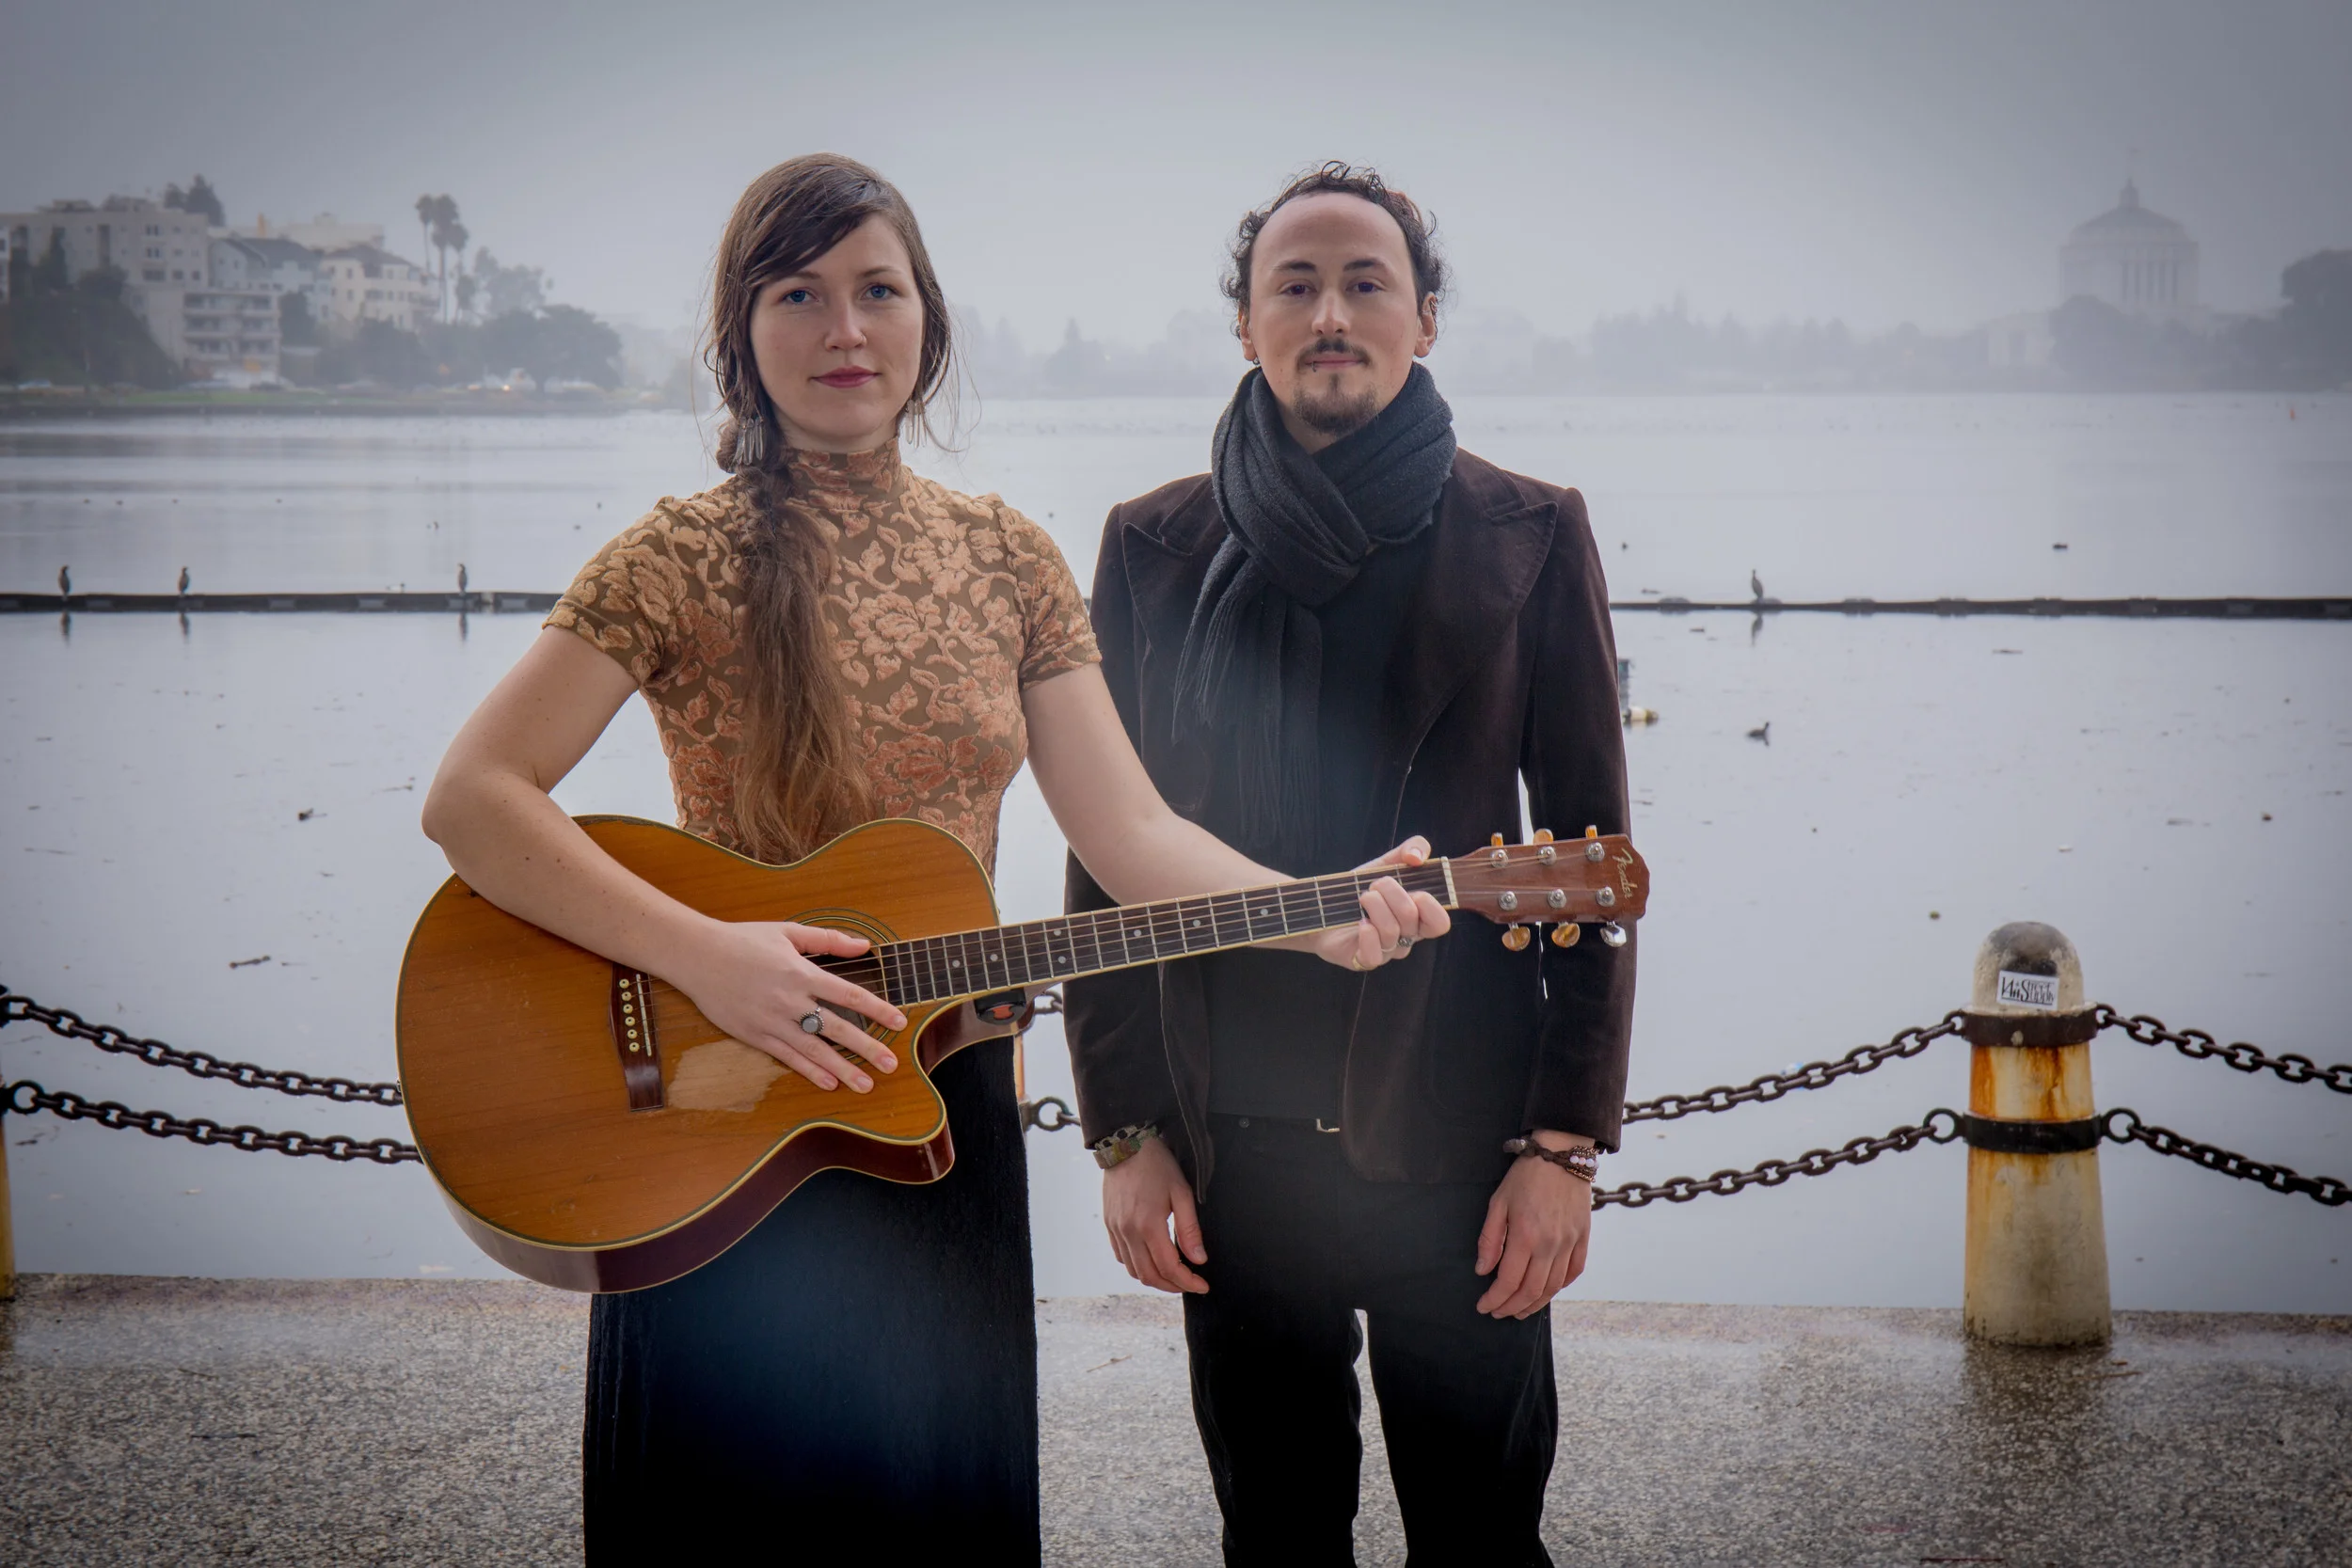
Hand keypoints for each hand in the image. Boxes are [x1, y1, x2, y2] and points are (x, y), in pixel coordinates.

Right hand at [674, 920, 907, 1092]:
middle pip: (836, 1028)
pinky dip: (809, 1071)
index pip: (848, 995)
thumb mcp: (788, 932)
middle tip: (891, 1064)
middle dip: (867, 1048)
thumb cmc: (743, 940)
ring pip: (814, 1050)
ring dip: (843, 1069)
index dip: (877, 1010)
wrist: (697, 957)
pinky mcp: (755, 1036)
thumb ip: (828, 940)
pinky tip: (829, 1083)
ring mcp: (772, 1021)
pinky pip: (787, 1057)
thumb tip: (864, 945)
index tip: (899, 1022)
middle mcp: (790, 1000)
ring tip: (866, 1084)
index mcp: (801, 972)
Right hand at [1102, 1137, 1208, 1294]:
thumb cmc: (1157, 1165)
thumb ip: (1189, 1229)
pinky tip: (1152, 1259)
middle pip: (1149, 1276)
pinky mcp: (1110, 1225)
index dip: (1187, 1282)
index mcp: (1149, 1225)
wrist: (1126, 1145)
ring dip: (1154, 1279)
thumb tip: (1198, 1259)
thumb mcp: (1182, 1193)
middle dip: (1172, 1286)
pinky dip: (1138, 1266)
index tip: (1202, 1285)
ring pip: (1134, 1270)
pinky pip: (1122, 1257)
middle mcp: (1128, 1232)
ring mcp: (1116, 1230)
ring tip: (1173, 1274)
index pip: (1169, 1268)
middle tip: (1190, 1283)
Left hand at [1305, 836, 1452, 972]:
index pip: (1440, 923)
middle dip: (1392, 892)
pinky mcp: (1363, 960)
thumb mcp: (1387, 862)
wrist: (1324, 905)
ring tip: (1362, 896)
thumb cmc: (1360, 887)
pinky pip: (1374, 956)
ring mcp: (1386, 951)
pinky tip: (1359, 921)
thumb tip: (1417, 856)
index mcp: (1417, 917)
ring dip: (1374, 905)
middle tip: (1375, 884)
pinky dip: (1367, 935)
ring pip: (1391, 931)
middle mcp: (1405, 938)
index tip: (1413, 889)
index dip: (1430, 906)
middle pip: (1411, 918)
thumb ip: (1412, 849)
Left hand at [1474, 1132, 1593, 1317]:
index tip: (1483, 1306)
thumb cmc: (1526, 1176)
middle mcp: (1550, 1245)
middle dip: (1511, 1307)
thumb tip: (1483, 1270)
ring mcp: (1569, 1243)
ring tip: (1519, 1310)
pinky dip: (1560, 1287)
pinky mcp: (1583, 1238)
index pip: (1508, 1281)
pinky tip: (1547, 1291)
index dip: (1495, 1299)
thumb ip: (1490, 1239)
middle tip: (1498, 1312)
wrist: (1562, 1154)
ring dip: (1534, 1304)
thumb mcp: (1498, 1202)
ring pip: (1553, 1287)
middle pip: (1531, 1291)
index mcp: (1526, 1236)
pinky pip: (1574, 1272)